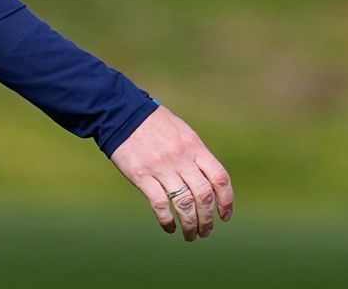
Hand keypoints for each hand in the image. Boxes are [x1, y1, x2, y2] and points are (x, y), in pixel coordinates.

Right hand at [109, 105, 232, 240]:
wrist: (120, 113)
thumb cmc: (153, 124)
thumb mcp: (181, 132)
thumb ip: (195, 154)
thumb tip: (209, 182)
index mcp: (194, 147)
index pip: (219, 178)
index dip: (226, 201)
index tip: (225, 216)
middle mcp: (181, 158)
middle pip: (204, 196)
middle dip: (208, 219)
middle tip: (205, 231)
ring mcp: (161, 167)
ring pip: (184, 203)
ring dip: (190, 224)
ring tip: (190, 235)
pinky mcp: (141, 175)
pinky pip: (159, 203)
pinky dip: (167, 219)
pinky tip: (169, 227)